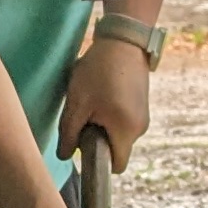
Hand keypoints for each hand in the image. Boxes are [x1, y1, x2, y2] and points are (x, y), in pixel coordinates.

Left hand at [58, 30, 151, 173]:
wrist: (124, 41)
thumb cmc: (99, 71)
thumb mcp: (77, 103)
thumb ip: (68, 134)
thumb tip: (64, 156)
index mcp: (126, 131)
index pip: (116, 166)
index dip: (99, 161)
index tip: (85, 144)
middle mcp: (140, 128)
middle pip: (116, 149)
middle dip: (99, 139)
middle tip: (85, 115)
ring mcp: (144, 116)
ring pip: (119, 135)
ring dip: (104, 125)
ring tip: (94, 101)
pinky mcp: (142, 106)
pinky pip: (125, 122)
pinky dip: (112, 115)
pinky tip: (104, 94)